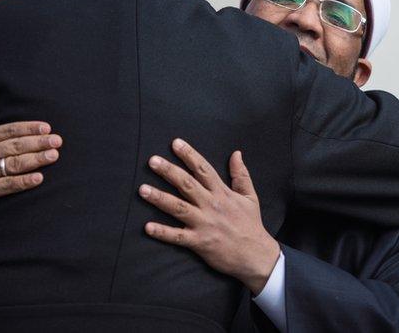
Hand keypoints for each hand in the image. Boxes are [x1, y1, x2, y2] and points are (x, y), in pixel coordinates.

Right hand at [0, 98, 61, 231]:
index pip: (7, 130)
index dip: (28, 128)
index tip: (46, 127)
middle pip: (15, 146)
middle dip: (38, 142)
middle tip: (58, 141)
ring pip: (13, 164)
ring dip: (36, 159)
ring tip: (53, 156)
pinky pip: (6, 186)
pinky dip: (23, 182)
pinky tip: (39, 178)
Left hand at [139, 138, 279, 294]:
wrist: (256, 255)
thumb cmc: (251, 225)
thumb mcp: (250, 197)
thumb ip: (241, 175)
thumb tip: (236, 153)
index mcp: (222, 193)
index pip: (204, 169)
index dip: (189, 155)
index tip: (175, 143)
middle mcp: (211, 205)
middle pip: (187, 184)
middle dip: (169, 171)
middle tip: (152, 161)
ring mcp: (204, 224)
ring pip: (178, 207)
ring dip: (159, 198)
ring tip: (142, 189)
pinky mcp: (200, 242)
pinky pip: (178, 236)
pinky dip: (163, 232)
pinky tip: (147, 227)